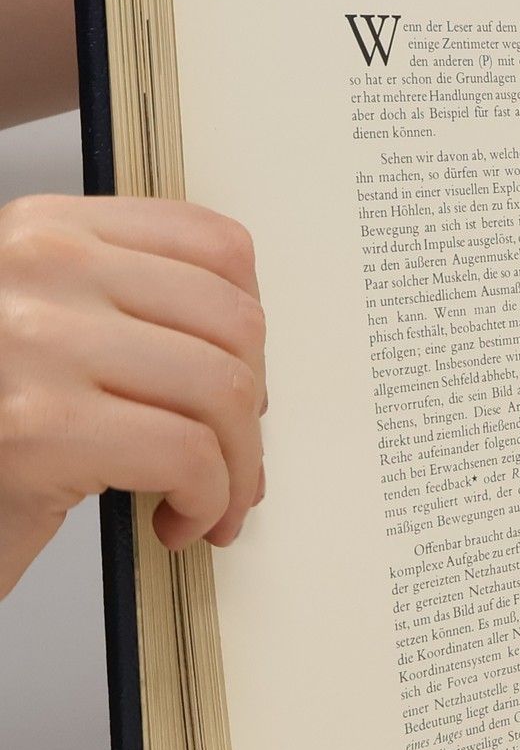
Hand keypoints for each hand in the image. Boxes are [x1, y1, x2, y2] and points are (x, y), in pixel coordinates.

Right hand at [0, 195, 266, 599]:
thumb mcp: (52, 334)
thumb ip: (137, 314)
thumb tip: (253, 366)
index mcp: (48, 229)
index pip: (216, 247)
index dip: (251, 330)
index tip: (244, 377)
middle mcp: (38, 267)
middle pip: (234, 323)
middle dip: (251, 409)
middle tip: (234, 460)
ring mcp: (37, 342)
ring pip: (224, 390)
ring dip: (237, 467)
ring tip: (210, 502)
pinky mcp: (41, 426)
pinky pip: (190, 456)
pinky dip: (207, 501)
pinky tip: (177, 520)